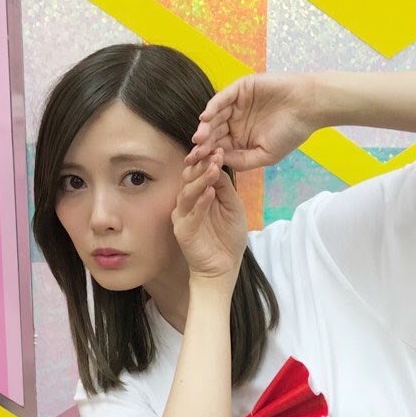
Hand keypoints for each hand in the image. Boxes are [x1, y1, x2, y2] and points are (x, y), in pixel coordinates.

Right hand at [172, 146, 248, 284]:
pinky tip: (210, 192)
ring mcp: (182, 216)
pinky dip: (200, 202)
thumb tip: (218, 164)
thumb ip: (225, 187)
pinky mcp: (183, 231)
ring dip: (201, 180)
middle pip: (190, 178)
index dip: (207, 160)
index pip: (198, 172)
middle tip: (214, 153)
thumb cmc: (228, 237)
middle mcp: (186, 202)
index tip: (219, 149)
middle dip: (201, 165)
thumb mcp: (233, 207)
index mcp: (198, 195)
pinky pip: (191, 214)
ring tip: (213, 169)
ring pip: (188, 193)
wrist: (224, 267)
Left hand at [187, 73, 316, 172]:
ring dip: (206, 128)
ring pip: (215, 117)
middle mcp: (236, 121)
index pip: (219, 147)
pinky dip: (213, 107)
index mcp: (240, 138)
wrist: (309, 107)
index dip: (208, 157)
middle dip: (203, 145)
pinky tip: (206, 118)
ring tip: (199, 139)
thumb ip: (243, 160)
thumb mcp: (266, 155)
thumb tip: (220, 163)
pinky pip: (223, 98)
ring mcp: (237, 104)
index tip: (197, 167)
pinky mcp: (241, 88)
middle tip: (194, 155)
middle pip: (214, 133)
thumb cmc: (291, 133)